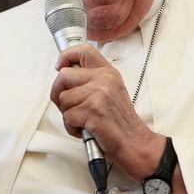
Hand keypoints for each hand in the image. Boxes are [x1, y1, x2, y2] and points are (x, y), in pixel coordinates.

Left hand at [50, 44, 162, 180]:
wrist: (134, 142)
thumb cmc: (120, 122)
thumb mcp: (111, 92)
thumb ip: (92, 81)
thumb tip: (65, 76)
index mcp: (108, 73)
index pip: (83, 51)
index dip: (66, 56)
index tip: (60, 65)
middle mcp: (104, 80)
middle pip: (63, 76)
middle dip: (59, 94)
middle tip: (70, 106)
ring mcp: (98, 95)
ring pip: (63, 99)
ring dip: (68, 114)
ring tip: (84, 120)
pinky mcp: (92, 111)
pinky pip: (67, 116)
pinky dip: (72, 127)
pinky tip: (85, 129)